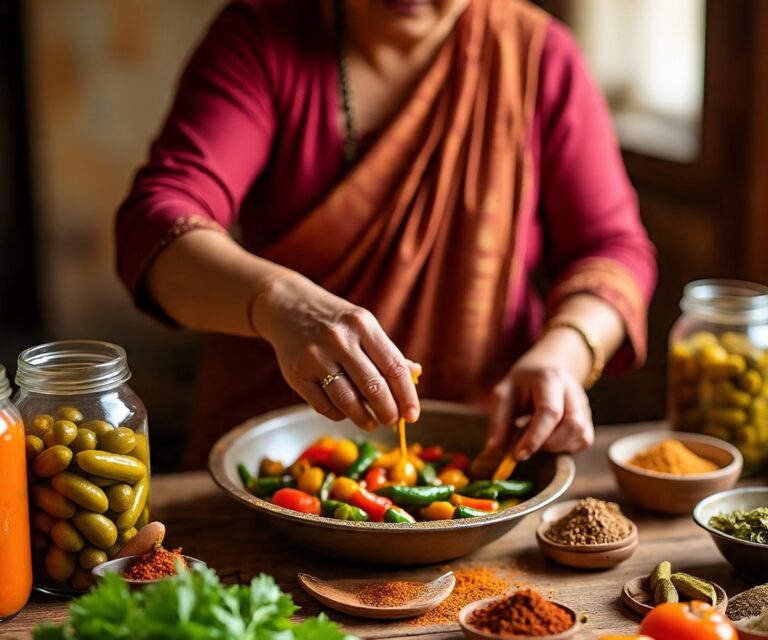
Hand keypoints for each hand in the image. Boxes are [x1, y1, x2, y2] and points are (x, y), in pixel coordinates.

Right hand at [250, 271, 419, 429]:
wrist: (288, 307)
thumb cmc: (335, 321)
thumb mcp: (363, 325)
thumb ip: (387, 351)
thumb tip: (415, 374)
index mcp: (363, 325)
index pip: (394, 367)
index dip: (407, 396)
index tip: (412, 415)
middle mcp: (339, 340)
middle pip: (373, 387)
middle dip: (388, 412)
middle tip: (392, 421)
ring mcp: (315, 357)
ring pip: (348, 401)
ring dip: (364, 419)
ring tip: (372, 423)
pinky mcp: (297, 375)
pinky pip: (324, 406)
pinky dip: (339, 415)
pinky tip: (346, 412)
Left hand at [485, 361, 593, 460]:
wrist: (547, 368)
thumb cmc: (522, 384)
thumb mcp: (503, 395)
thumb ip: (499, 422)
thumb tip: (494, 451)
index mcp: (549, 380)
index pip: (549, 412)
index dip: (535, 437)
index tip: (518, 454)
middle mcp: (572, 391)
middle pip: (572, 425)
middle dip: (548, 444)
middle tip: (526, 446)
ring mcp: (584, 404)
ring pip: (582, 435)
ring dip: (557, 447)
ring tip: (537, 439)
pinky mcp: (588, 417)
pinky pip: (584, 440)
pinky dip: (566, 447)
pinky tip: (550, 440)